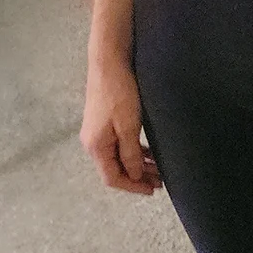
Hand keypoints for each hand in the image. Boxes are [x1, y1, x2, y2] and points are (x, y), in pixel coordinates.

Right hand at [80, 55, 162, 195]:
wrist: (109, 63)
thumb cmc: (119, 93)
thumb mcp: (128, 126)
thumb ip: (130, 154)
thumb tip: (134, 175)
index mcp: (96, 146)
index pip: (112, 178)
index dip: (133, 186)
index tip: (152, 189)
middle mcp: (93, 143)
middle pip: (115, 169)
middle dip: (137, 177)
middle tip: (159, 181)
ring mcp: (97, 132)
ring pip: (118, 157)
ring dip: (137, 164)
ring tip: (157, 169)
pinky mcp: (103, 123)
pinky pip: (119, 145)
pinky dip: (133, 151)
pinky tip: (148, 152)